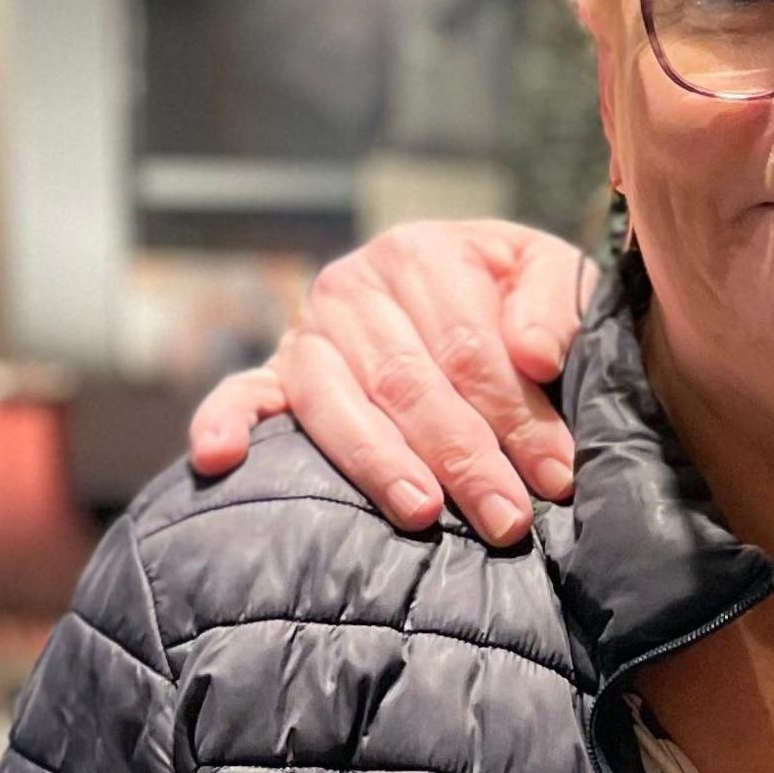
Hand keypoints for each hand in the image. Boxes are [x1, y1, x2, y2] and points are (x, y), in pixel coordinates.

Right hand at [186, 221, 594, 546]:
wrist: (463, 284)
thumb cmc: (513, 294)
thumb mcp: (548, 275)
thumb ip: (555, 305)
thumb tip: (534, 355)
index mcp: (422, 253)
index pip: (469, 349)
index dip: (516, 416)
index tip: (554, 475)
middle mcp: (353, 286)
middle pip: (408, 383)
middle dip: (464, 458)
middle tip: (506, 519)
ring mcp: (308, 331)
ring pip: (338, 404)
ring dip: (380, 464)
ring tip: (422, 513)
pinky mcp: (277, 371)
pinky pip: (241, 395)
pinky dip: (224, 423)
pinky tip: (218, 459)